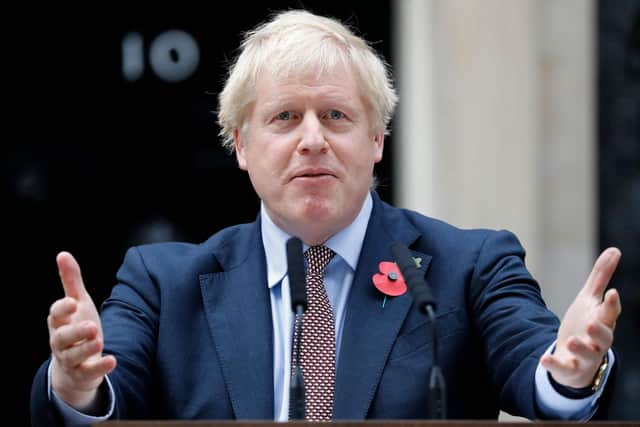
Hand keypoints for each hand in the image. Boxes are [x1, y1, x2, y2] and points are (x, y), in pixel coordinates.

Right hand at [48, 252, 116, 409]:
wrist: (75, 366)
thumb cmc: (76, 327)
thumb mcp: (77, 303)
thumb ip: (70, 281)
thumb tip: (63, 254)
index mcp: (59, 323)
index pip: (55, 315)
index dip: (62, 309)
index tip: (72, 302)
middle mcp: (61, 342)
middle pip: (62, 338)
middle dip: (75, 332)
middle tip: (91, 326)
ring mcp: (71, 359)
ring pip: (74, 356)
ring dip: (86, 349)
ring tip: (99, 340)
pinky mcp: (83, 373)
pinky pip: (89, 372)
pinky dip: (100, 367)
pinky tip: (112, 360)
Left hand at [541, 247, 621, 388]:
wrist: (575, 357)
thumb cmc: (585, 324)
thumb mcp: (589, 299)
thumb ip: (601, 277)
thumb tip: (615, 250)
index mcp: (603, 322)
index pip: (611, 313)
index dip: (611, 304)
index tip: (612, 292)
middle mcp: (598, 341)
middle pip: (605, 337)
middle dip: (599, 331)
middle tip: (591, 323)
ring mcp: (585, 356)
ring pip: (588, 354)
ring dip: (580, 347)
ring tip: (571, 340)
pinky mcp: (570, 367)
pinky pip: (564, 368)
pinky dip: (554, 365)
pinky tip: (544, 359)